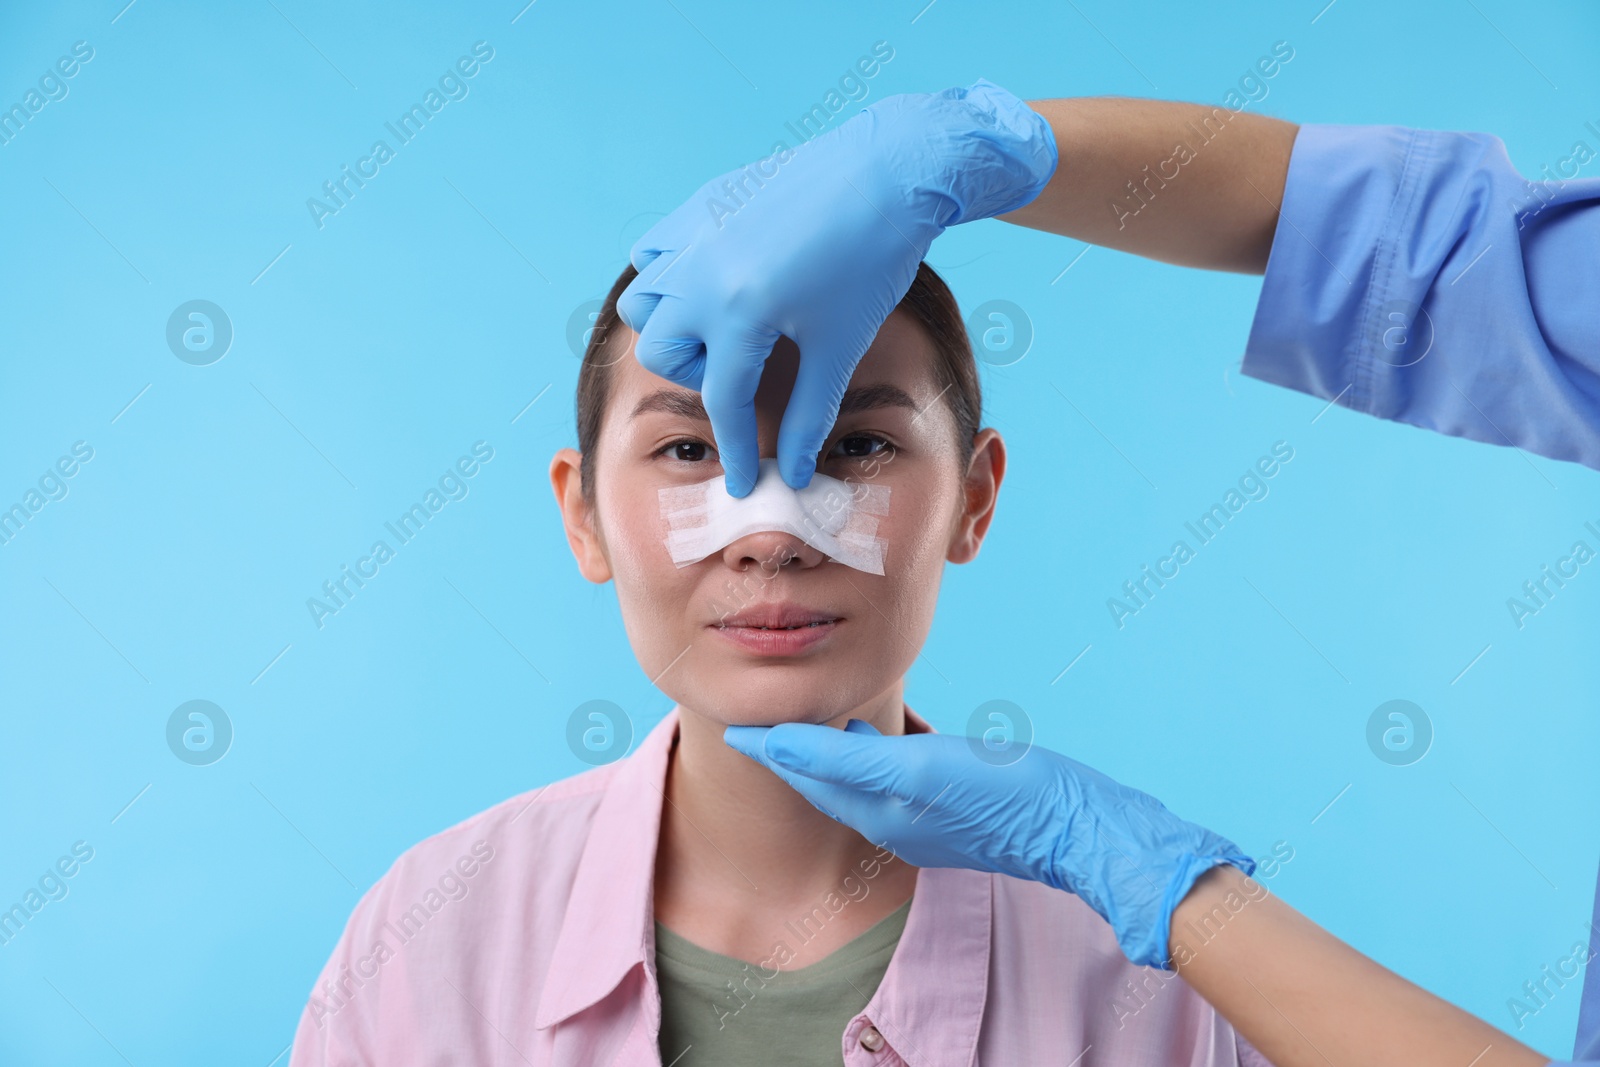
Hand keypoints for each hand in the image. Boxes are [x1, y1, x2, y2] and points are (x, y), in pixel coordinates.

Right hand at [616, 78, 1056, 496]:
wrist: (886, 173)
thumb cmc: (871, 261)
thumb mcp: (840, 346)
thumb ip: (809, 414)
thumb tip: (795, 472)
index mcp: (740, 312)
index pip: (721, 400)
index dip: (734, 449)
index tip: (743, 482)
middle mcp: (702, 272)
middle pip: (663, 351)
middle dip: (698, 376)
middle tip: (743, 374)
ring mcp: (695, 233)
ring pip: (644, 300)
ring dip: (671, 326)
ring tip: (721, 329)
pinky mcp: (701, 204)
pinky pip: (654, 250)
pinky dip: (667, 276)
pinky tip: (709, 284)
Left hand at [723, 718, 1253, 968]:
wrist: (1079, 826)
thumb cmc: (1001, 795)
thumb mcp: (916, 769)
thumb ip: (843, 756)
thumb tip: (776, 744)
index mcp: (876, 812)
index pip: (805, 775)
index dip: (768, 746)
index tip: (732, 719)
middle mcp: (893, 821)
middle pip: (825, 780)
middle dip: (790, 750)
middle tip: (760, 712)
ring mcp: (925, 817)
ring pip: (857, 779)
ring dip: (828, 750)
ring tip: (808, 717)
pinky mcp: (954, 808)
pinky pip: (891, 778)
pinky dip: (869, 754)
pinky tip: (876, 733)